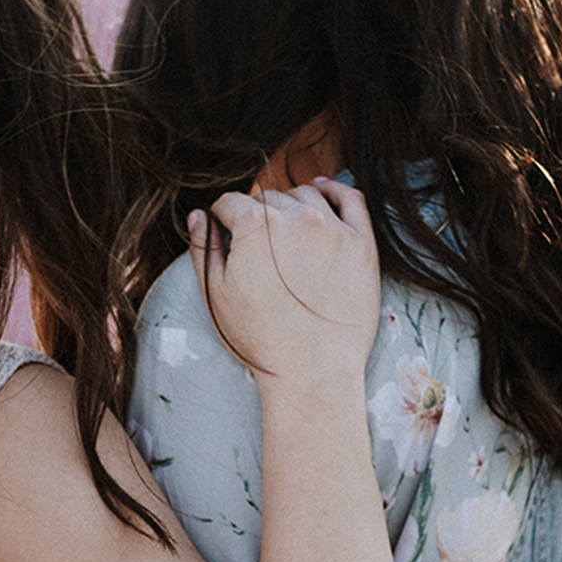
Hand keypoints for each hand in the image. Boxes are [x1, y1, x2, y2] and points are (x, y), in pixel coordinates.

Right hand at [190, 177, 379, 397]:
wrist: (313, 372)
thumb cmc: (260, 340)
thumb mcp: (215, 296)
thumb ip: (203, 250)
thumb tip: (198, 217)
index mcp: (254, 226)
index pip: (229, 203)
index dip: (222, 217)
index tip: (224, 230)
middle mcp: (295, 217)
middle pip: (268, 198)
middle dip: (256, 215)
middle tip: (257, 244)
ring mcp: (333, 228)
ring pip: (306, 194)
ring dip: (291, 204)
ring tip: (286, 226)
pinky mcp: (362, 243)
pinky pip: (351, 198)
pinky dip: (335, 190)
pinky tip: (323, 192)